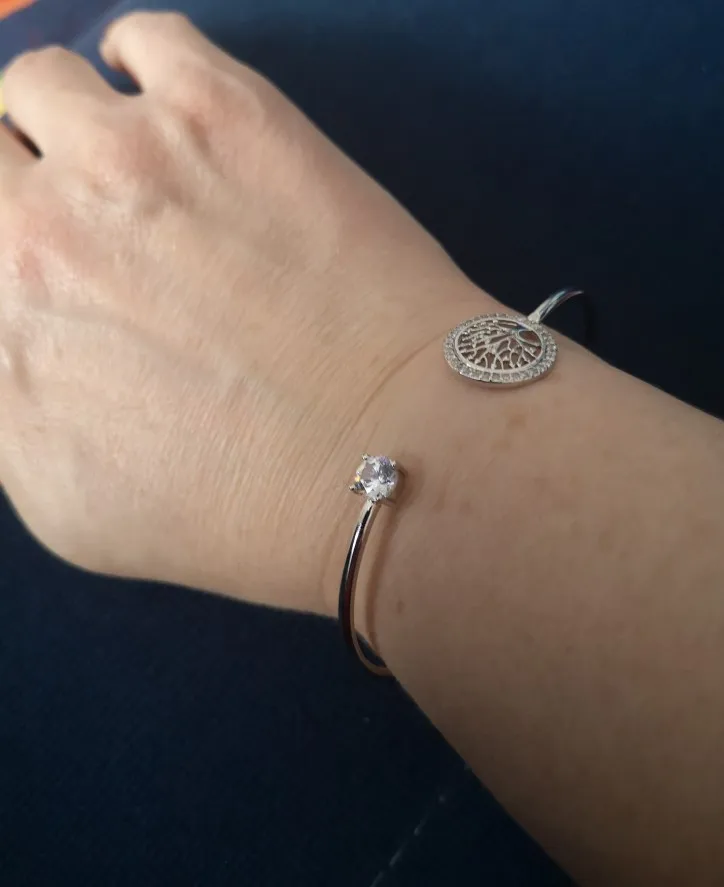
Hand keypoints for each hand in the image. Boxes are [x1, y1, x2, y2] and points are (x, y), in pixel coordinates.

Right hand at [0, 12, 485, 612]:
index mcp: (0, 319)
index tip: (41, 250)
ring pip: (43, 81)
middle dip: (19, 175)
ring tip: (132, 164)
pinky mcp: (225, 110)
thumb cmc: (237, 509)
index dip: (10, 239)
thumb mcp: (70, 505)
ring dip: (72, 120)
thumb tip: (13, 334)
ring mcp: (129, 154)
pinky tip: (180, 114)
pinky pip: (145, 38)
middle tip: (84, 214)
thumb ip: (11, 405)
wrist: (382, 453)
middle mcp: (37, 225)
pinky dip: (146, 67)